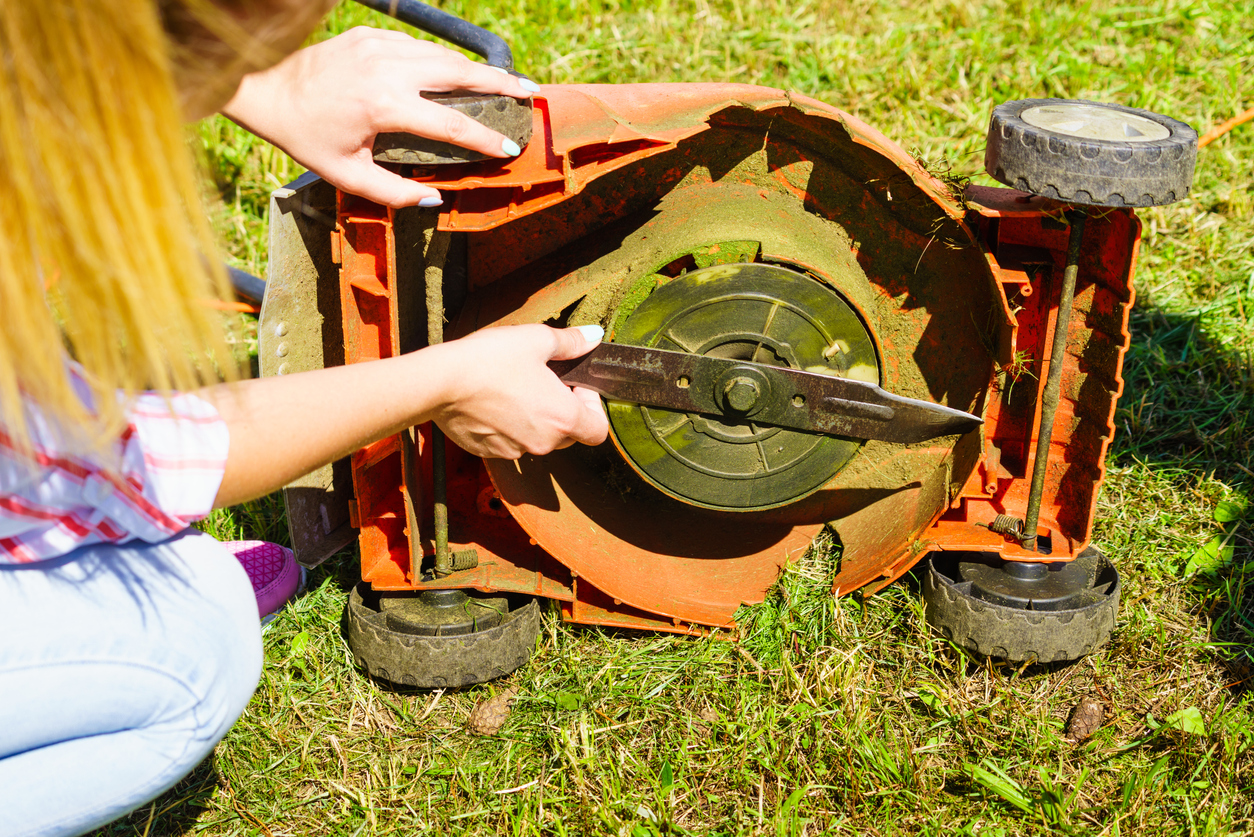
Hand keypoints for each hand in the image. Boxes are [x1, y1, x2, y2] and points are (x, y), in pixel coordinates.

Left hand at [220, 26, 537, 207]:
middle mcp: (387, 69)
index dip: (484, 140)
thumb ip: (393, 192)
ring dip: (475, 70)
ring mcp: (380, 45)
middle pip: (459, 74)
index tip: (509, 149)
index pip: (450, 125)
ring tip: (503, 82)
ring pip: (442, 55)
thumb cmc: (305, 137)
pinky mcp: (372, 34)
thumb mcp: (346, 175)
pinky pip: (417, 46)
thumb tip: (435, 200)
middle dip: (498, 84)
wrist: (266, 87)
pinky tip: (455, 74)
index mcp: (384, 106)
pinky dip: (439, 61)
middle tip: (529, 92)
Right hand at [429, 325, 608, 458]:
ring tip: (515, 389)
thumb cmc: (489, 360)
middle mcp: (543, 442)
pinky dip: (509, 427)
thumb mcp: (537, 340)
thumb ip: (571, 342)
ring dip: (535, 419)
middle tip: (545, 382)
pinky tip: (494, 402)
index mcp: (562, 418)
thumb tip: (593, 336)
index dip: (593, 408)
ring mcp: (515, 451)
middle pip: (569, 435)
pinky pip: (510, 442)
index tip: (576, 387)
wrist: (440, 382)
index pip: (598, 431)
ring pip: (538, 438)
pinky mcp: (490, 452)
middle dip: (563, 410)